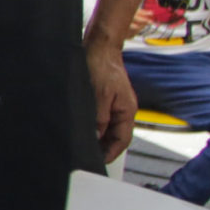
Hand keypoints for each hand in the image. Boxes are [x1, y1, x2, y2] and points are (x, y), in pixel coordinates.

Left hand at [86, 36, 135, 161]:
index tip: (98, 163)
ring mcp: (115, 104)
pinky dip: (94, 126)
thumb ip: (98, 118)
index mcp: (126, 110)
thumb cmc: (101, 65)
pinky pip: (102, 118)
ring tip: (84, 146)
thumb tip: (96, 137)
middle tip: (87, 157)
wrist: (99, 46)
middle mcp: (123, 109)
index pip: (122, 140)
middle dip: (103, 148)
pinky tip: (84, 129)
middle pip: (115, 136)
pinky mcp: (105, 99)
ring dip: (98, 137)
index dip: (111, 153)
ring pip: (108, 128)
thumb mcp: (98, 95)